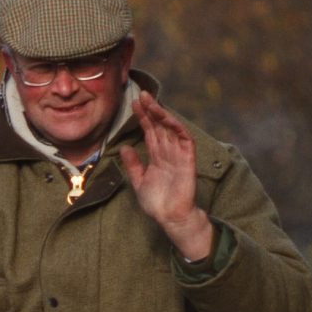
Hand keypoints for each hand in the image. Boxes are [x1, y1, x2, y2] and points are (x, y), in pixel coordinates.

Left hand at [119, 90, 214, 262]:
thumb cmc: (158, 203)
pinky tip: (166, 118)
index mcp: (157, 156)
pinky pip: (184, 139)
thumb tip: (124, 147)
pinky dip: (176, 127)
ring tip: (151, 101)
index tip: (133, 103)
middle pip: (159, 126)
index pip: (150, 132)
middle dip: (151, 110)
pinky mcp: (188, 159)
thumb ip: (133, 164)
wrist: (170, 217)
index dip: (143, 117)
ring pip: (171, 128)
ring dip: (161, 114)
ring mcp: (179, 154)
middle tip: (141, 94)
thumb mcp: (139, 181)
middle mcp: (168, 152)